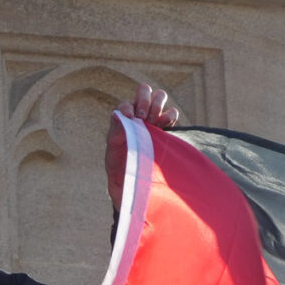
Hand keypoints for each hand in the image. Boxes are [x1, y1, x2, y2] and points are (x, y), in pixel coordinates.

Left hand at [104, 81, 181, 200]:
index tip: (133, 119)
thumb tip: (116, 115)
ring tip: (155, 122)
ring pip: (158, 97)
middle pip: (143, 91)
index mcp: (120, 127)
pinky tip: (165, 128)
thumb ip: (114, 138)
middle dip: (144, 100)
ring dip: (157, 105)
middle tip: (144, 117)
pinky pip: (171, 112)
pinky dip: (170, 115)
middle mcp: (136, 120)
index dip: (128, 107)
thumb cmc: (122, 181)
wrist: (140, 193)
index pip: (124, 106)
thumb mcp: (113, 162)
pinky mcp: (165, 130)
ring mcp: (152, 123)